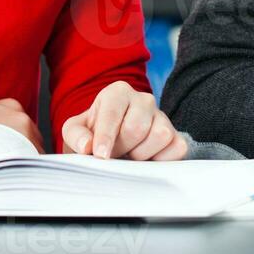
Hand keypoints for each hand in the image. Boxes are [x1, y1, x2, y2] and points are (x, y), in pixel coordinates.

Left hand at [61, 82, 187, 160]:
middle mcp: (143, 99)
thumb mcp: (75, 131)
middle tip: (112, 155)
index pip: (113, 112)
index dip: (106, 136)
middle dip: (121, 148)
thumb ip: (76, 135)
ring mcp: (162, 116)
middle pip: (136, 128)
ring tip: (129, 156)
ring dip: (142, 154)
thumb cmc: (93, 134)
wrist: (112, 143)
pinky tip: (146, 160)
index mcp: (118, 92)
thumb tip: (87, 145)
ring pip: (160, 135)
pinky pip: (177, 147)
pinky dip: (162, 159)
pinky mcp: (176, 135)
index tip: (101, 154)